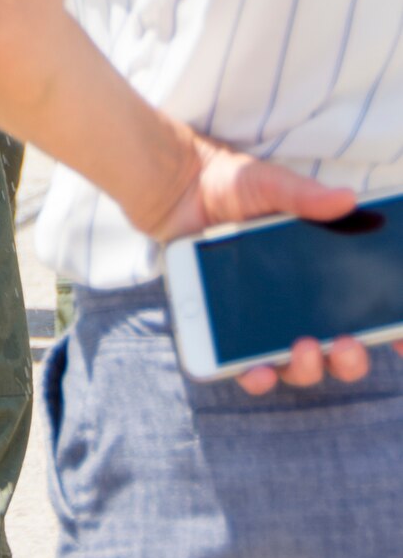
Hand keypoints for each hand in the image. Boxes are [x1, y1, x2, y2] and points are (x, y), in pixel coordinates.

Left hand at [151, 130, 395, 394]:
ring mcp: (267, 320)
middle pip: (340, 348)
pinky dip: (258, 375)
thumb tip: (349, 199)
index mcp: (322, 270)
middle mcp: (301, 302)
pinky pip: (250, 365)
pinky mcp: (231, 329)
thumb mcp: (272, 184)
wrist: (177, 186)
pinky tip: (259, 370)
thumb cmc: (231, 182)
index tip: (402, 339)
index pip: (365, 309)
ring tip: (303, 349)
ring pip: (300, 364)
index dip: (390, 329)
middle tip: (347, 345)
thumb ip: (306, 196)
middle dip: (352, 357)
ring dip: (309, 367)